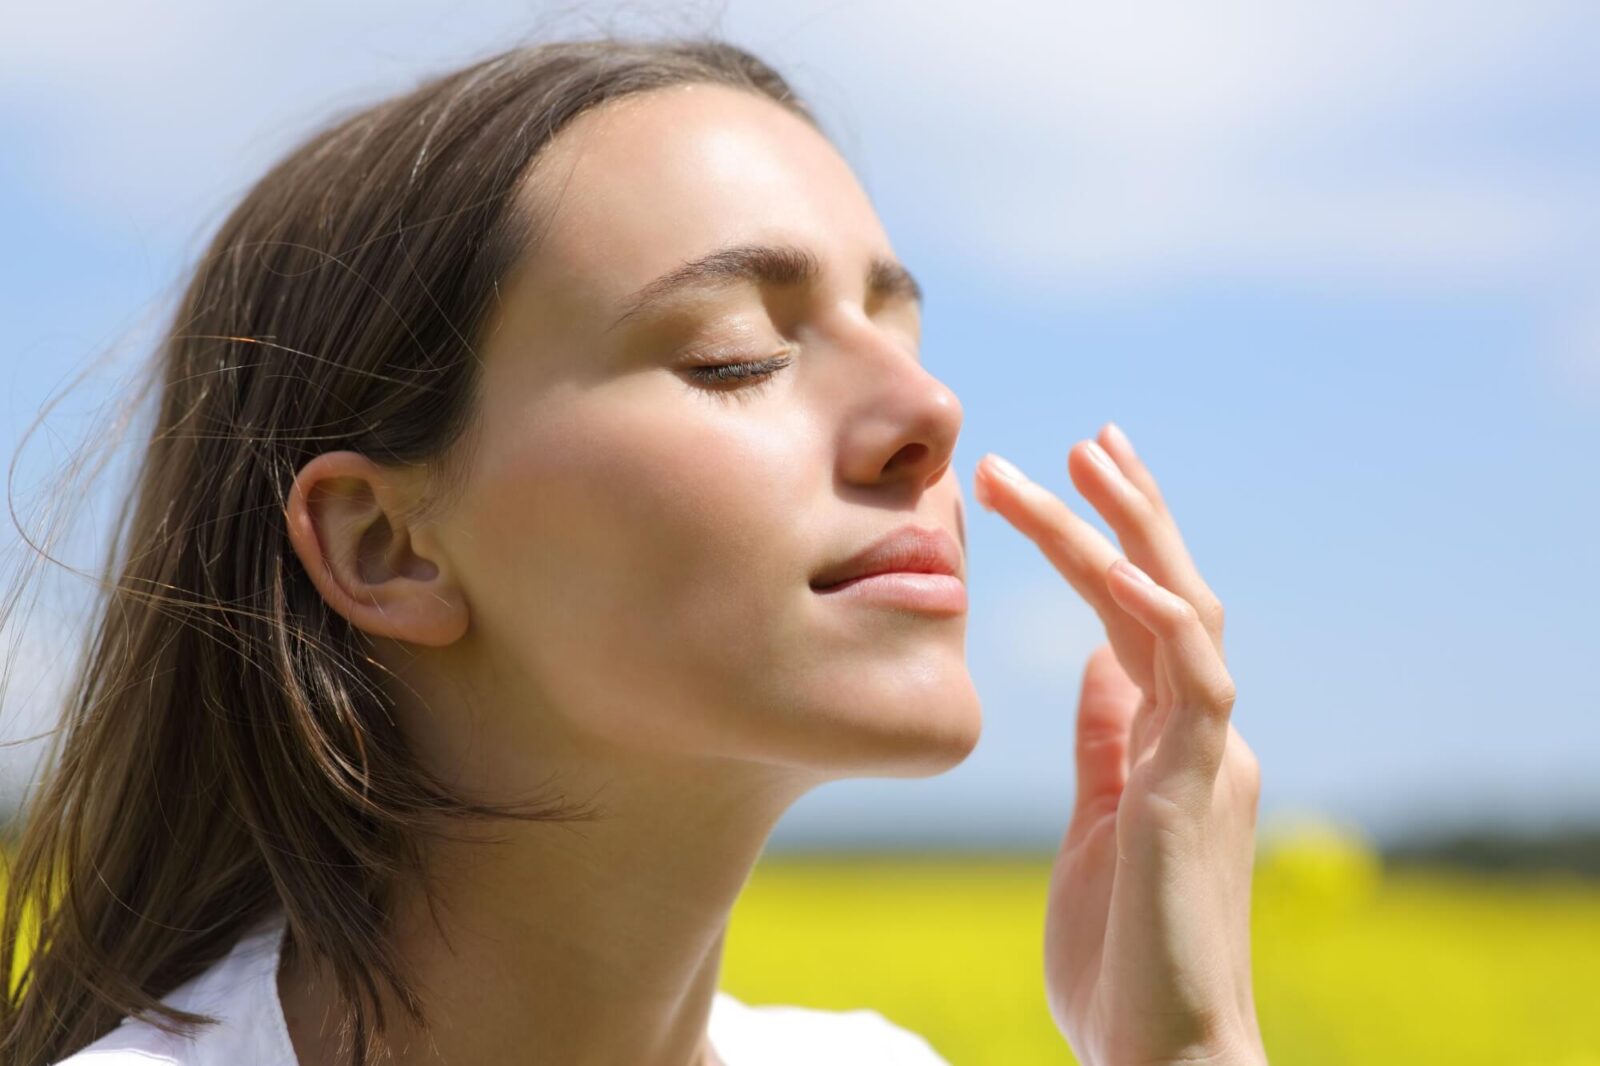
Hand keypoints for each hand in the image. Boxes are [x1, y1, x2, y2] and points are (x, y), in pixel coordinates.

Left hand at [974, 423, 1265, 1065]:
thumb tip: (1093, 667)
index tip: (1063, 482)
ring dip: (1129, 532)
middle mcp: (1202, 734)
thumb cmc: (1124, 952)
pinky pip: (1192, 680)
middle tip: (1087, 436)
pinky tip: (1118, 567)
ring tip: (1080, 459)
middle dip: (1130, 511)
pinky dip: (1159, 615)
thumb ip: (1105, 743)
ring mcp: (1209, 756)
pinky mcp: (1200, 789)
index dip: (1111, 546)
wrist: (1161, 1051)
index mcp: (1173, 741)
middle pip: (1173, 593)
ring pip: (1181, 612)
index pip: (1143, 619)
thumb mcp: (1097, 821)